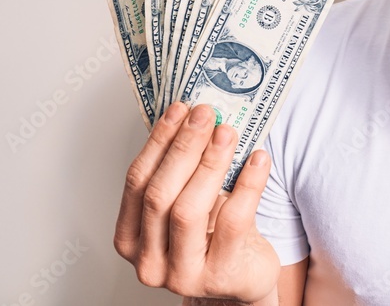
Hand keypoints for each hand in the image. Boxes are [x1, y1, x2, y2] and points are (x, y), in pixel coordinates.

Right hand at [114, 102, 279, 302]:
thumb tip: (194, 115)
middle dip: (184, 147)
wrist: (242, 279)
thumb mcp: (188, 203)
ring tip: (228, 132)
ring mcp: (182, 275)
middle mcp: (149, 262)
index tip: (179, 109)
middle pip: (159, 194)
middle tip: (206, 114)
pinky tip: (258, 159)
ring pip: (188, 209)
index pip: (137, 182)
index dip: (158, 142)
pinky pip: (233, 221)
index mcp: (131, 239)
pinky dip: (247, 185)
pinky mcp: (220, 276)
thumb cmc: (213, 236)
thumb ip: (182, 170)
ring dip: (210, 162)